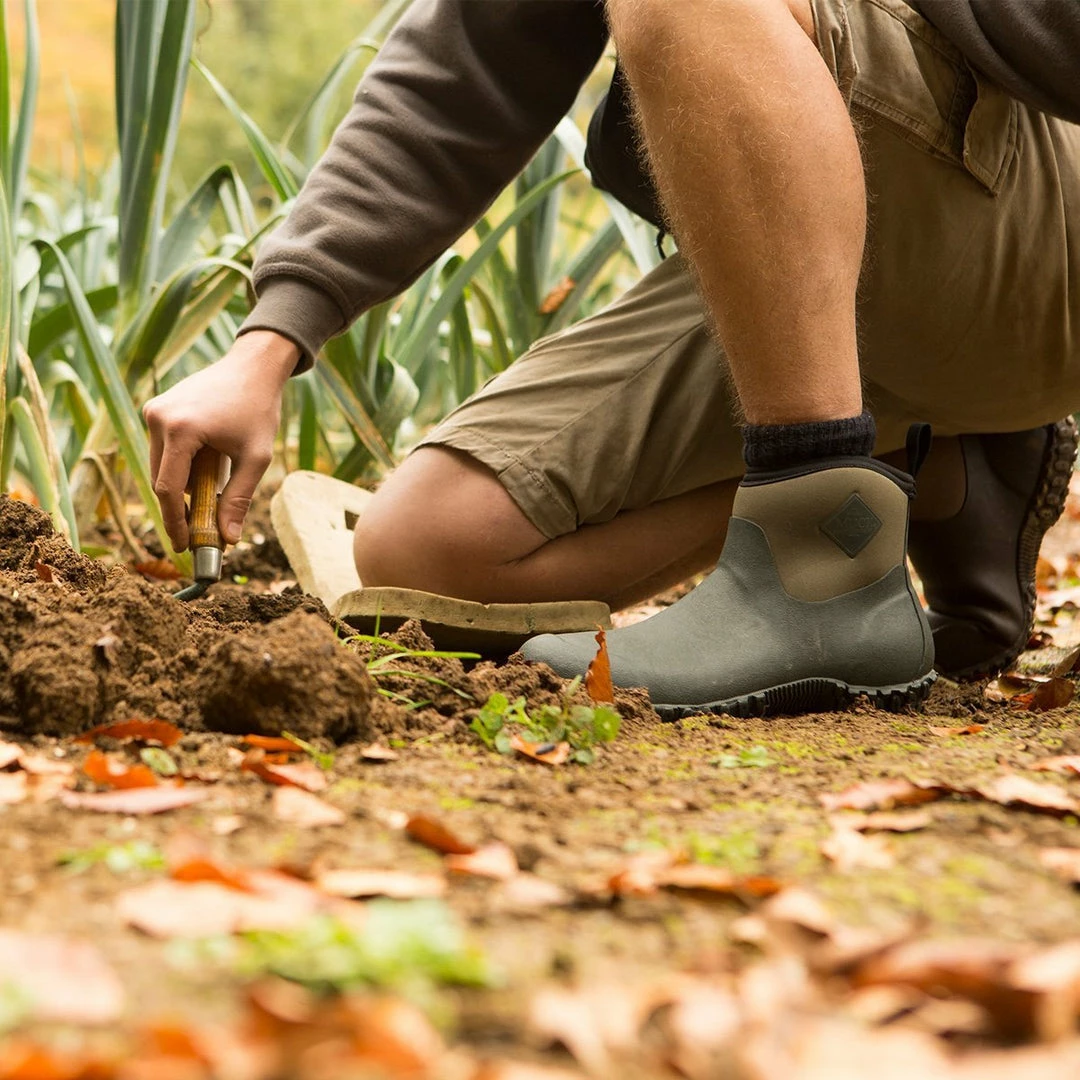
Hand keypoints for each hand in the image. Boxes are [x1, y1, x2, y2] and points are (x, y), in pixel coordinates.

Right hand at [143, 331, 299, 550]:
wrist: (254, 366)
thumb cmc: (259, 409)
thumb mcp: (255, 458)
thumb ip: (239, 499)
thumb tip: (228, 539)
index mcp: (180, 430)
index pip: (168, 489)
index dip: (175, 522)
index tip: (185, 546)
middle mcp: (158, 418)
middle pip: (161, 480)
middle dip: (180, 508)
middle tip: (201, 530)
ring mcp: (154, 410)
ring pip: (161, 466)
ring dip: (182, 485)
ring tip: (213, 489)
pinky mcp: (158, 408)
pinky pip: (164, 450)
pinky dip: (181, 465)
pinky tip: (209, 465)